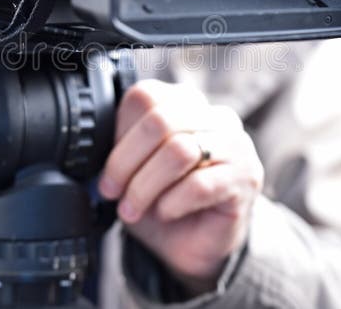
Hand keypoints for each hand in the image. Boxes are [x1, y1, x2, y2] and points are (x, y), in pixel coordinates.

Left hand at [99, 80, 263, 293]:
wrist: (195, 243)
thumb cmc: (164, 199)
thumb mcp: (134, 169)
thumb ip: (121, 148)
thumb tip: (95, 147)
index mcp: (184, 103)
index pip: (146, 97)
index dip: (119, 136)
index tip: (106, 174)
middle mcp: (214, 116)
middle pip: (161, 121)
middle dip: (126, 163)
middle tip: (113, 192)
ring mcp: (235, 145)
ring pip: (180, 151)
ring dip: (145, 186)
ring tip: (134, 208)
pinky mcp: (245, 177)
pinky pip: (200, 184)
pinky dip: (172, 203)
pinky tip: (166, 212)